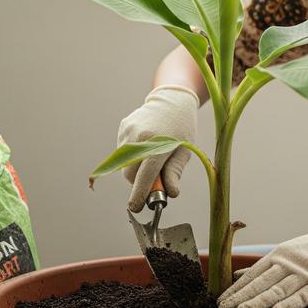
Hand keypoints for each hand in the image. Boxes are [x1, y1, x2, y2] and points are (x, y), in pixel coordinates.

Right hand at [117, 84, 198, 211]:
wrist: (172, 100)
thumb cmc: (182, 128)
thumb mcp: (184, 151)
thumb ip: (175, 173)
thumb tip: (170, 193)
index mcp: (158, 144)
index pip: (146, 175)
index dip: (140, 194)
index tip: (135, 207)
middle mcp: (140, 137)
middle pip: (130, 174)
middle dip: (138, 182)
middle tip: (154, 178)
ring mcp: (129, 130)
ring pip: (124, 163)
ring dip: (135, 167)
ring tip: (151, 155)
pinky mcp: (123, 127)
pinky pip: (122, 150)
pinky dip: (132, 154)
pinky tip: (145, 143)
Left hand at [217, 220, 307, 307]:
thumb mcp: (285, 254)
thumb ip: (261, 268)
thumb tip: (235, 275)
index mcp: (276, 256)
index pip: (252, 275)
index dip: (235, 289)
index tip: (220, 302)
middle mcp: (286, 264)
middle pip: (261, 283)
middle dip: (241, 297)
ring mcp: (302, 274)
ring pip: (277, 290)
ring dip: (259, 301)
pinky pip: (301, 296)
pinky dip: (289, 305)